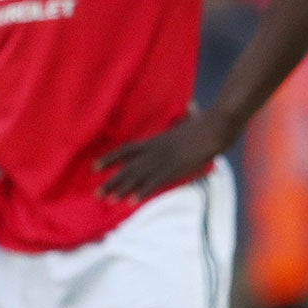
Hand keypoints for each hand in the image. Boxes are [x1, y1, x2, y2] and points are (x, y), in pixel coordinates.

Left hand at [96, 110, 228, 202]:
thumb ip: (187, 115)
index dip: (109, 159)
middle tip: (97, 195)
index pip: (125, 150)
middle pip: (127, 168)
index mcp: (154, 141)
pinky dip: (142, 192)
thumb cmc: (206, 124)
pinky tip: (132, 202)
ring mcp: (162, 161)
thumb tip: (191, 105)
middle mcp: (153, 151)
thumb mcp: (191, 119)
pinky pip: (154, 183)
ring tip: (108, 200)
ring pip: (136, 177)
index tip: (95, 167)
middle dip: (111, 182)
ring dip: (122, 190)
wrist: (213, 130)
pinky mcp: (173, 170)